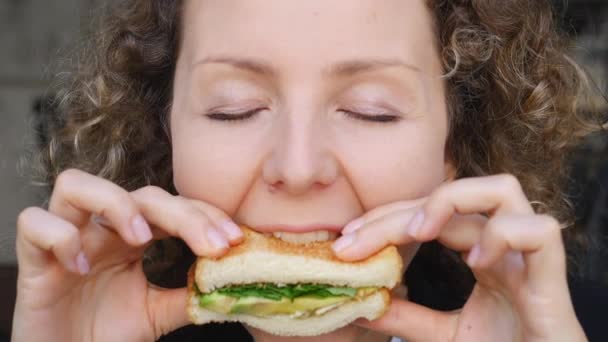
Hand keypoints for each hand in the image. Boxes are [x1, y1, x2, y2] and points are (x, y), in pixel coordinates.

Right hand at [12, 169, 242, 341]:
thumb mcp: (156, 313)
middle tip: (211, 245)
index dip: (204, 215)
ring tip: (142, 239)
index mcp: (131, 237)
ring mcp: (66, 239)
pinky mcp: (31, 260)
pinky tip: (81, 266)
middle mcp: (100, 230)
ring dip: (116, 205)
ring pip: (75, 184)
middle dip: (182, 214)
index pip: (171, 205)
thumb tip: (231, 283)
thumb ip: (187, 295)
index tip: (234, 239)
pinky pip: (34, 223)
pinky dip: (60, 237)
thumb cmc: (104, 334)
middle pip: (139, 193)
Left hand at [332, 174, 586, 341]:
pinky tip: (477, 264)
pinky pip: (538, 229)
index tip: (347, 239)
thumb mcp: (446, 335)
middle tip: (353, 239)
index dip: (386, 219)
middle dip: (396, 213)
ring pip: (502, 189)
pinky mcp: (553, 275)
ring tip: (419, 233)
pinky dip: (503, 236)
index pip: (429, 214)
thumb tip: (363, 304)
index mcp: (480, 253)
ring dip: (452, 201)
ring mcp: (529, 255)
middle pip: (450, 197)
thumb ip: (409, 317)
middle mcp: (503, 245)